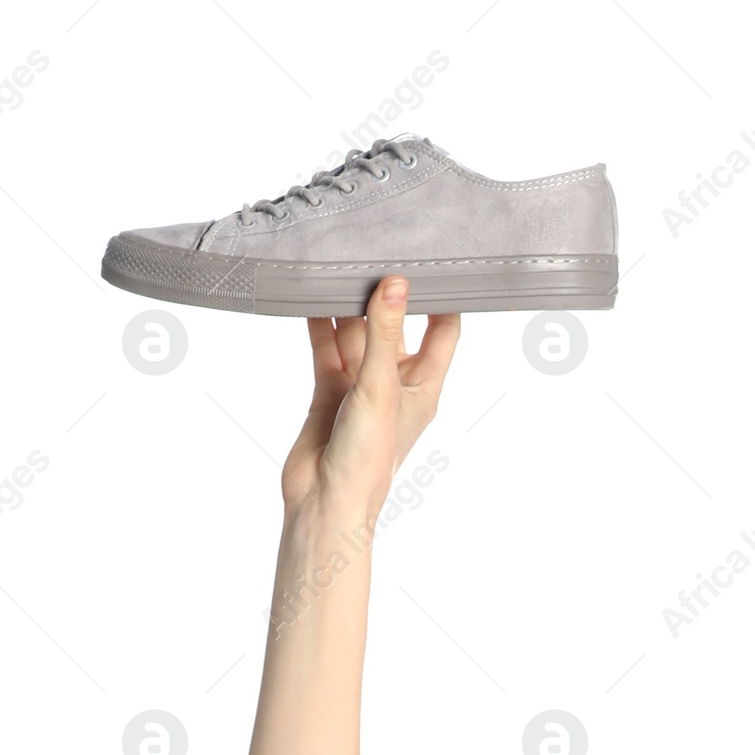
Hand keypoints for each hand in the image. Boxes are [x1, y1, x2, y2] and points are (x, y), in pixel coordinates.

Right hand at [281, 277, 460, 524]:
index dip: (442, 298)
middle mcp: (394, 383)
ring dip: (347, 309)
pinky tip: (311, 298)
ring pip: (356, 336)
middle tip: (375, 254)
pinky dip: (319, 326)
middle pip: (394, 327)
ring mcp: (360, 386)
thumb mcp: (380, 387)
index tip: (435, 262)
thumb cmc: (368, 457)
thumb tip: (395, 284)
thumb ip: (384, 333)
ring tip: (338, 267)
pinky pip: (326, 350)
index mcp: (424, 385)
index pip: (444, 330)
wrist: (324, 501)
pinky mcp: (329, 391)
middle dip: (385, 296)